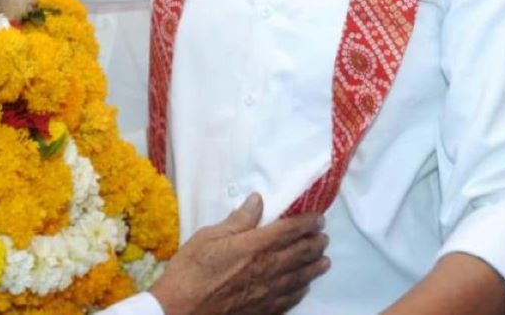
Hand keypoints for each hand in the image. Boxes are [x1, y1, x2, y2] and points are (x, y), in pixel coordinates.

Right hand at [149, 194, 329, 314]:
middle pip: (299, 254)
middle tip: (324, 238)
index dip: (307, 223)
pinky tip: (304, 288)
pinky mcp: (262, 311)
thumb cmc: (189, 271)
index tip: (319, 218)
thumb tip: (257, 201)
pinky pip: (288, 300)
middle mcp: (266, 269)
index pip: (289, 231)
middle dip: (314, 244)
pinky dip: (300, 292)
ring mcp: (266, 293)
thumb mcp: (208, 237)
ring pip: (299, 278)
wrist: (181, 311)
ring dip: (314, 268)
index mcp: (254, 246)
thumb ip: (237, 221)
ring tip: (324, 262)